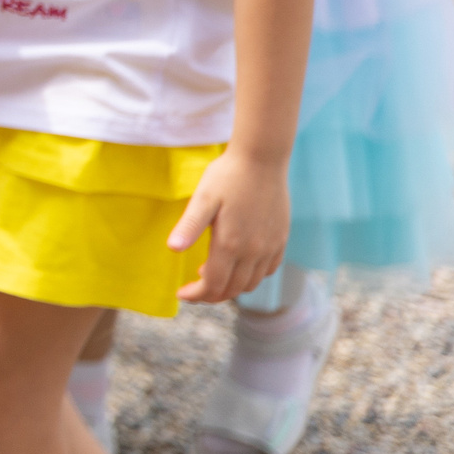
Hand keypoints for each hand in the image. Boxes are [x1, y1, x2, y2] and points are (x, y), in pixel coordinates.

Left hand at [170, 149, 291, 302]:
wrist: (262, 159)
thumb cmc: (227, 176)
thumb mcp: (202, 198)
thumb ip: (189, 225)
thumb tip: (172, 249)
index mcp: (231, 244)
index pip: (214, 284)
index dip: (196, 294)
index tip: (182, 293)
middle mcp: (254, 252)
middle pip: (233, 289)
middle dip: (211, 295)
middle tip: (195, 289)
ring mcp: (270, 247)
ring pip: (251, 283)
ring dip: (232, 287)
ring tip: (213, 276)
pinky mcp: (281, 240)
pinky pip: (268, 270)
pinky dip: (252, 277)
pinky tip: (239, 266)